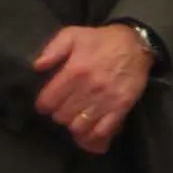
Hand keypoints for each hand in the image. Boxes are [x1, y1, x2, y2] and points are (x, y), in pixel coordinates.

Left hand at [32, 24, 152, 154]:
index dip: (44, 104)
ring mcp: (106, 99)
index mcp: (75, 71)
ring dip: (73, 125)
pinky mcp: (121, 107)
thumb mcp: (73, 35)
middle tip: (63, 108)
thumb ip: (52, 49)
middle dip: (58, 114)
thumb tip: (37, 67)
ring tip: (75, 117)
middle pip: (61, 117)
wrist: (136, 43)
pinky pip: (102, 131)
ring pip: (79, 127)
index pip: (48, 102)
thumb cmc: (101, 40)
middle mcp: (89, 88)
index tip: (47, 102)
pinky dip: (92, 137)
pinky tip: (88, 131)